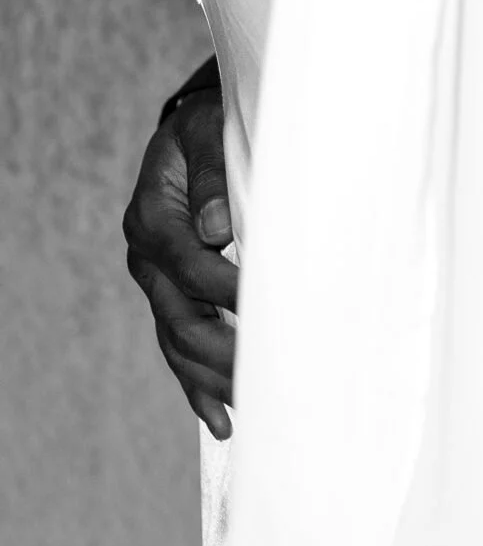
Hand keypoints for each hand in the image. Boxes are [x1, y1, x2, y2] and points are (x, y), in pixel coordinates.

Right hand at [121, 88, 237, 440]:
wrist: (194, 130)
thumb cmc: (210, 126)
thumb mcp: (209, 130)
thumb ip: (212, 174)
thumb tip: (217, 225)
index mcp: (153, 217)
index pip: (193, 267)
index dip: (230, 291)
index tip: (272, 311)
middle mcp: (147, 257)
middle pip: (181, 319)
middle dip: (224, 352)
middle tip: (269, 376)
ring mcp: (156, 281)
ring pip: (178, 343)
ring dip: (212, 379)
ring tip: (249, 410)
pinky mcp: (170, 296)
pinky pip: (179, 347)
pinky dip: (198, 385)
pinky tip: (221, 419)